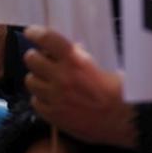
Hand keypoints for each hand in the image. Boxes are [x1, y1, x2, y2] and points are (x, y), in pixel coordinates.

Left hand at [23, 25, 135, 147]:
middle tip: (42, 60)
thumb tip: (70, 49)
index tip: (31, 32)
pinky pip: (35, 102)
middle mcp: (61, 77)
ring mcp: (55, 97)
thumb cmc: (115, 91)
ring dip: (37, 78)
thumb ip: (81, 56)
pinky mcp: (53, 115)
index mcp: (75, 61)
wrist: (120, 120)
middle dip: (35, 57)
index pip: (48, 39)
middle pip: (31, 59)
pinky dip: (40, 98)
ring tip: (47, 81)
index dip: (36, 33)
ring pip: (30, 81)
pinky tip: (51, 98)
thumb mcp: (101, 66)